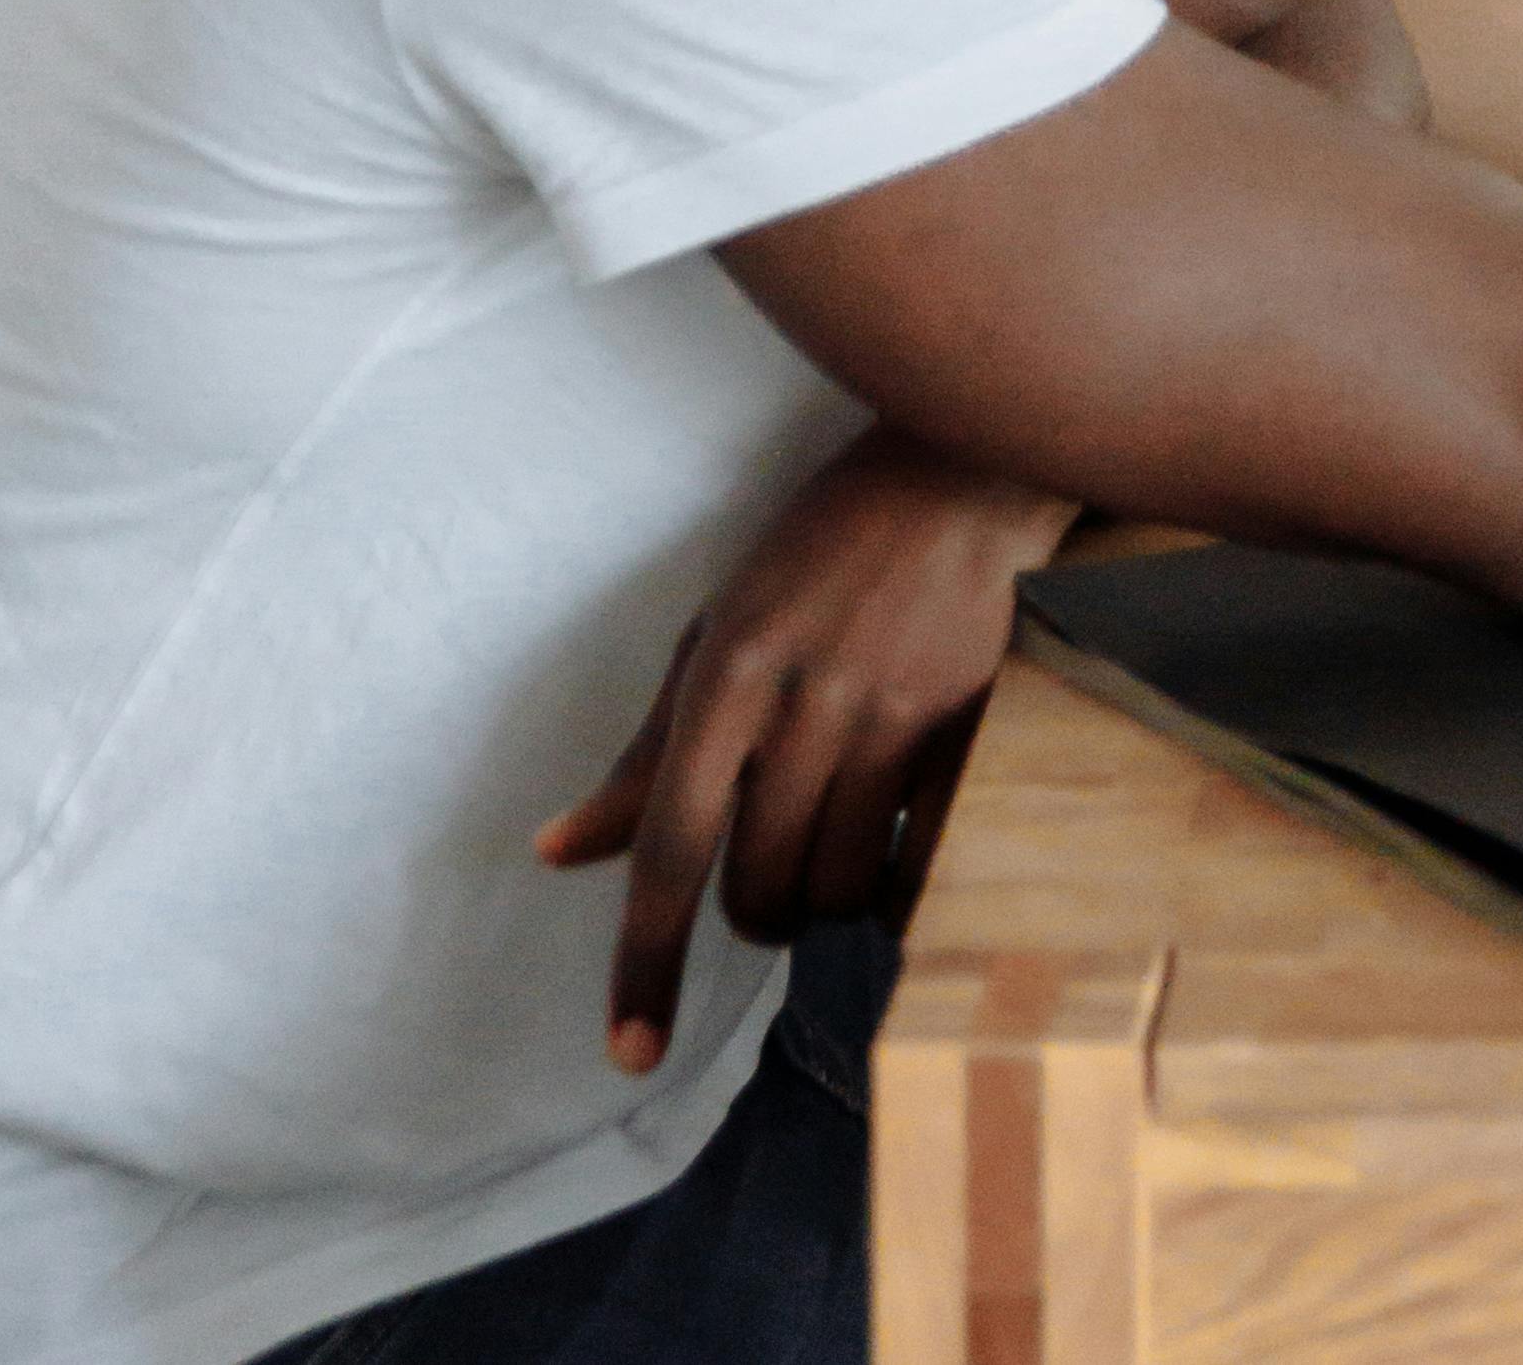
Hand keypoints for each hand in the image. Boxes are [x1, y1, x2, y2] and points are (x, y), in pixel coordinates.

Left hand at [536, 429, 1077, 1072]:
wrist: (963, 468)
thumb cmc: (822, 548)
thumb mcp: (716, 630)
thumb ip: (647, 753)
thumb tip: (556, 851)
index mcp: (729, 672)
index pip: (670, 848)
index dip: (645, 962)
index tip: (630, 1054)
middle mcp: (806, 700)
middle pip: (755, 888)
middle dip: (752, 914)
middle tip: (767, 877)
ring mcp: (894, 714)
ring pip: (835, 890)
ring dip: (821, 903)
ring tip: (829, 852)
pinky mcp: (966, 725)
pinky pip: (919, 869)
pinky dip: (894, 890)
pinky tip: (892, 857)